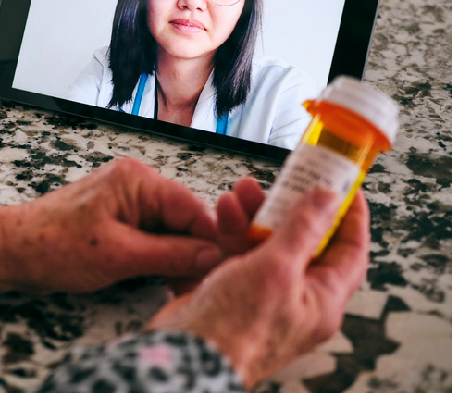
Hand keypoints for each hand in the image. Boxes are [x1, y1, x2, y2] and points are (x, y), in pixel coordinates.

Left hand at [0, 157, 221, 295]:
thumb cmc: (53, 246)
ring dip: (177, 258)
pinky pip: (153, 233)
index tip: (220, 272)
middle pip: (186, 218)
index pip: (195, 208)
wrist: (11, 250)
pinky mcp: (118, 216)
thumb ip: (171, 254)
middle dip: (194, 253)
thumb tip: (214, 257)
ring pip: (172, 229)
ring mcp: (126, 198)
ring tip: (177, 288)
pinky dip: (160, 256)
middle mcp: (135, 182)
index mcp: (137, 180)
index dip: (211, 242)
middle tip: (195, 287)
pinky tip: (163, 279)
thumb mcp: (119, 256)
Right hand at [147, 182, 369, 388]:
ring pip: (266, 244)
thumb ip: (303, 229)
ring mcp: (262, 295)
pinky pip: (238, 254)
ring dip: (254, 215)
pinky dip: (231, 231)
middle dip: (288, 208)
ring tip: (241, 192)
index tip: (343, 187)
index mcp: (321, 300)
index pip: (349, 251)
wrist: (187, 353)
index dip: (349, 216)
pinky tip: (223, 212)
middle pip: (302, 242)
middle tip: (281, 182)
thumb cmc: (236, 329)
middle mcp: (295, 298)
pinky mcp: (232, 291)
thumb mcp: (276, 268)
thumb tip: (328, 200)